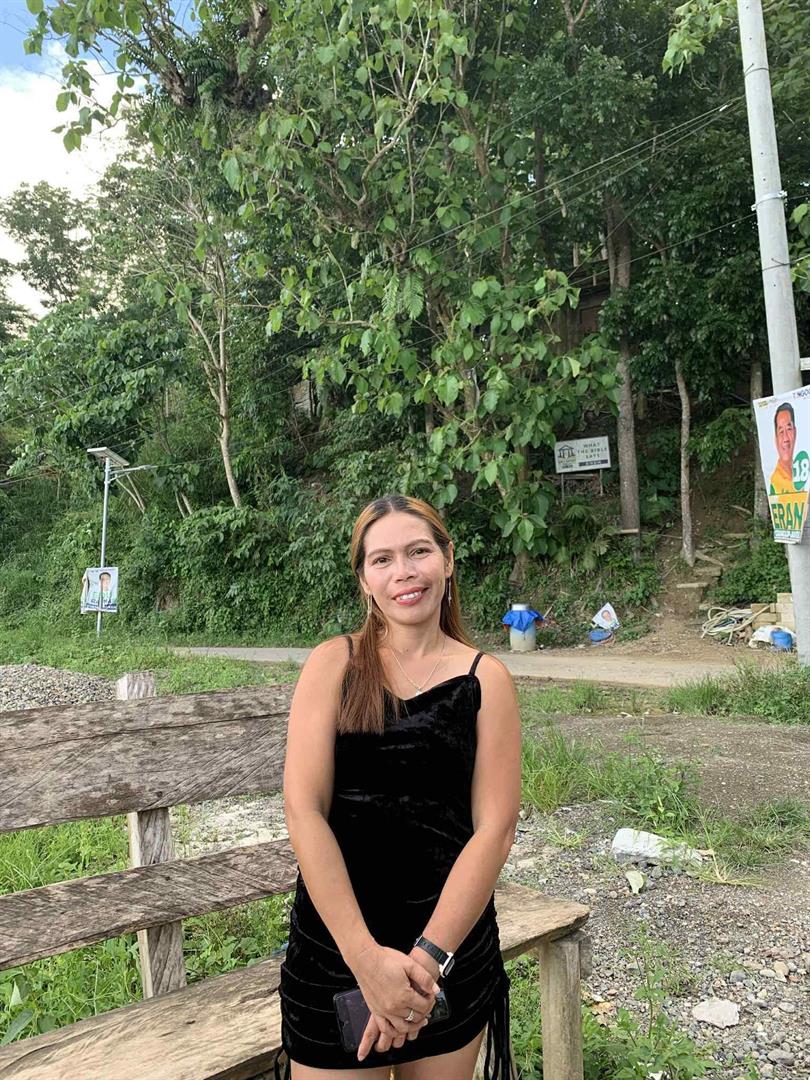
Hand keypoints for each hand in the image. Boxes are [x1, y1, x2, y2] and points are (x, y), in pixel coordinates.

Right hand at [349, 944, 439, 1060]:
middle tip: (426, 1004)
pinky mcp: (375, 1011)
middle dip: (424, 1012)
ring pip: (403, 1028)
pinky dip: (395, 1033)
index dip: (431, 1001)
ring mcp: (384, 1011)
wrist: (365, 959)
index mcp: (404, 995)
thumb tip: (435, 990)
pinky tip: (400, 1028)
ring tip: (418, 1020)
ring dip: (413, 1026)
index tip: (430, 995)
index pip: (424, 1006)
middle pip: (415, 1017)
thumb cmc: (385, 959)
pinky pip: (386, 1029)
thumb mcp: (409, 964)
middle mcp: (394, 1007)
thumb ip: (424, 978)